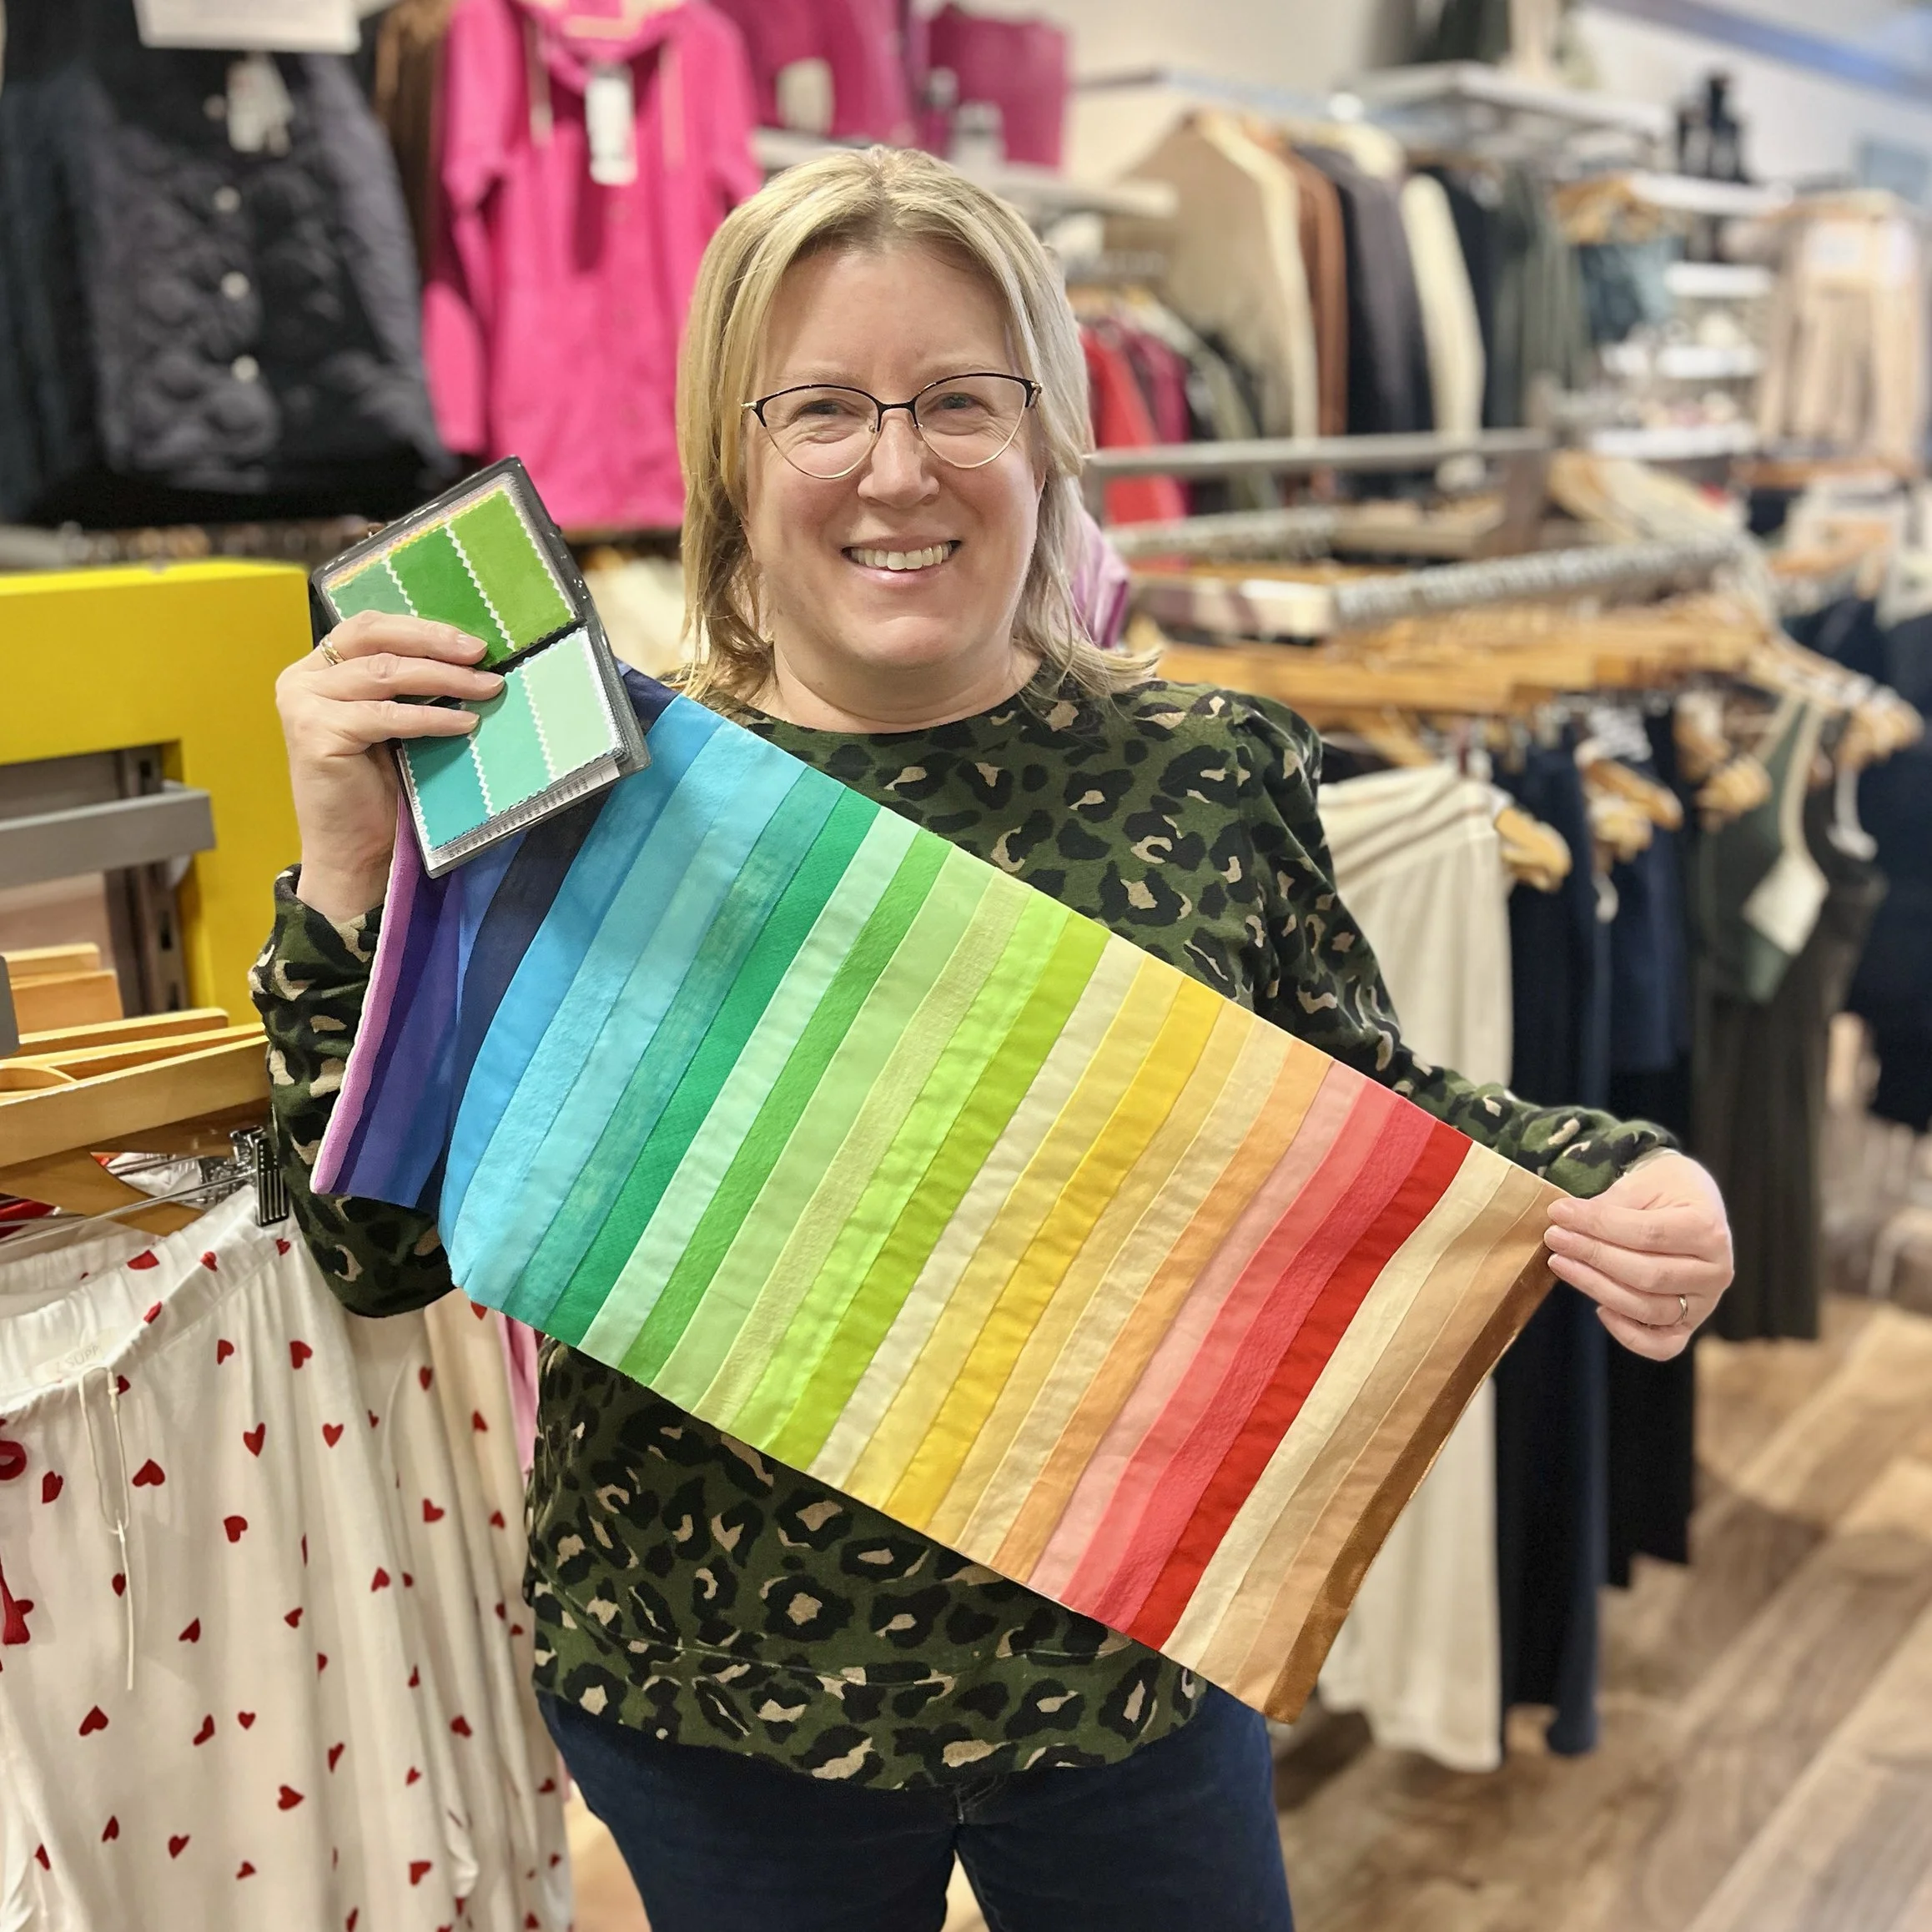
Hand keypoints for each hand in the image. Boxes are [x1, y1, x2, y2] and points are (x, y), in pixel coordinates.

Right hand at [275, 613, 501, 922]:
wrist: (353, 849)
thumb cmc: (379, 788)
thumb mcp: (394, 723)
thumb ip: (409, 686)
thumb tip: (468, 657)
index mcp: (319, 668)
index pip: (372, 627)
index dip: (423, 629)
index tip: (472, 642)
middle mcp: (302, 679)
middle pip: (376, 639)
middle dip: (435, 643)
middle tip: (482, 655)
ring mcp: (304, 704)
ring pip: (386, 674)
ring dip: (444, 679)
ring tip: (487, 689)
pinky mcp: (316, 734)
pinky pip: (387, 715)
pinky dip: (430, 718)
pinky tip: (464, 724)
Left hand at [1542, 1152, 1733, 1360]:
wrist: (1691, 1203)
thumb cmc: (1667, 1189)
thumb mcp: (1645, 1181)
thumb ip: (1612, 1203)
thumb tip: (1568, 1219)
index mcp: (1708, 1229)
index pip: (1648, 1234)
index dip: (1599, 1226)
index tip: (1559, 1213)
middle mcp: (1715, 1272)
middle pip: (1647, 1275)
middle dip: (1593, 1256)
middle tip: (1554, 1238)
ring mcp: (1704, 1303)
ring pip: (1647, 1308)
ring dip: (1596, 1288)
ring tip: (1560, 1263)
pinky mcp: (1689, 1324)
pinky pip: (1662, 1345)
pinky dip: (1628, 1334)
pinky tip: (1598, 1310)